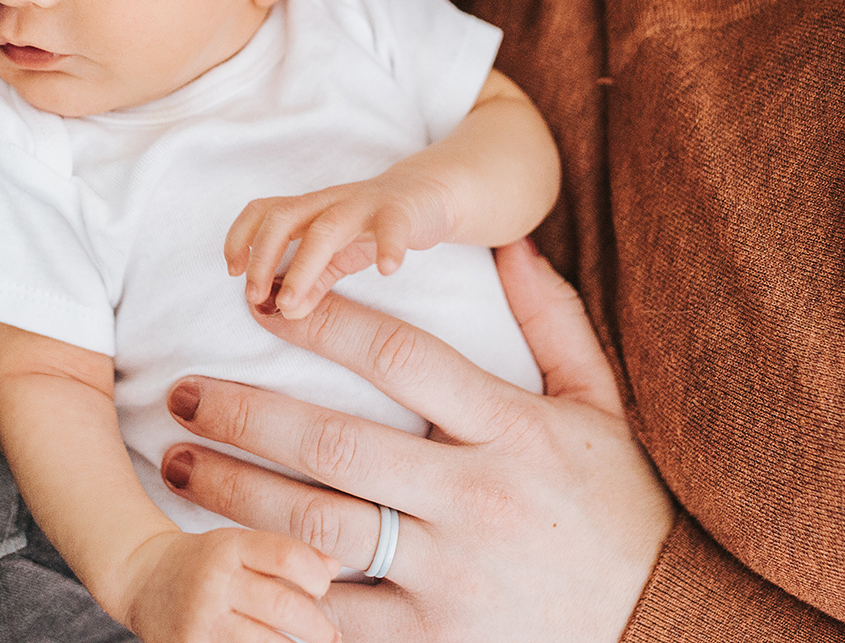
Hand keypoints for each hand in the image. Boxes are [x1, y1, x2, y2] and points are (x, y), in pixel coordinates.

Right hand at [115, 527, 338, 642]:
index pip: (286, 555)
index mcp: (229, 546)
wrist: (142, 579)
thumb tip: (336, 567)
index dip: (315, 576)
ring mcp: (200, 621)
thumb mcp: (240, 545)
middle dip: (319, 627)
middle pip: (285, 607)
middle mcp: (214, 581)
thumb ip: (289, 553)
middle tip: (331, 634)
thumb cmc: (204, 563)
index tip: (322, 589)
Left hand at [160, 240, 675, 642]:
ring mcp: (451, 576)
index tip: (259, 303)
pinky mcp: (435, 640)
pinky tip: (221, 560)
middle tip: (178, 393)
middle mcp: (475, 499)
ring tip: (177, 464)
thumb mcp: (599, 405)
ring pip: (318, 528)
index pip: (400, 357)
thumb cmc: (621, 505)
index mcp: (510, 429)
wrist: (667, 624)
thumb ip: (551, 320)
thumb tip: (507, 240)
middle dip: (244, 413)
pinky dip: (276, 588)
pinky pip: (340, 617)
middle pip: (335, 444)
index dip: (323, 321)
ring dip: (234, 494)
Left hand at [225, 168, 456, 320]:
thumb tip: (284, 312)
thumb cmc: (374, 226)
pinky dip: (390, 246)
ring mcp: (365, 204)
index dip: (240, 236)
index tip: (232, 272)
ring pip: (327, 226)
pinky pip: (393, 225)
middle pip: (283, 217)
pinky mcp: (402, 210)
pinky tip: (388, 271)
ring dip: (304, 266)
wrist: (428, 196)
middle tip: (255, 296)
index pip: (263, 210)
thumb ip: (312, 282)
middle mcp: (330, 203)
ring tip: (293, 303)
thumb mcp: (338, 257)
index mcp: (310, 210)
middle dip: (262, 256)